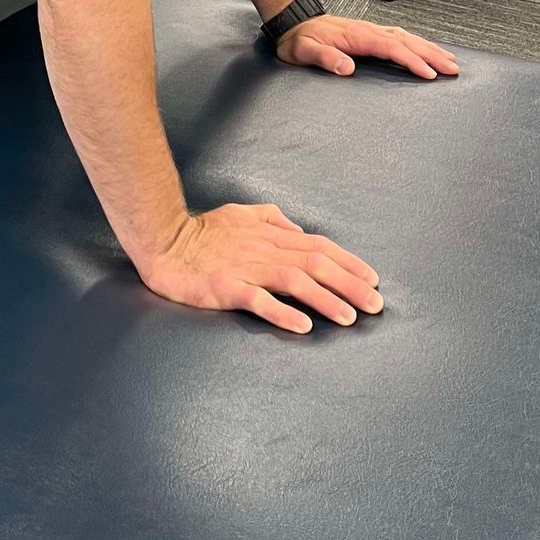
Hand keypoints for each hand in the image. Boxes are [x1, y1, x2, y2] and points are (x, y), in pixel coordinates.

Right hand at [138, 203, 382, 331]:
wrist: (163, 240)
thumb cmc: (201, 230)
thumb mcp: (240, 213)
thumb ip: (270, 218)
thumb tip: (297, 229)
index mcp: (269, 235)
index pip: (318, 246)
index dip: (348, 262)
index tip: (372, 280)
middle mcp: (263, 250)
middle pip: (315, 264)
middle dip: (349, 285)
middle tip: (376, 305)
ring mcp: (244, 269)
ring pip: (294, 282)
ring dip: (325, 300)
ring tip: (349, 318)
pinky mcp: (225, 288)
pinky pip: (257, 301)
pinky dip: (281, 313)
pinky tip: (302, 327)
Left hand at [276, 13, 457, 80]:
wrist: (293, 23)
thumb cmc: (299, 39)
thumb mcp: (305, 51)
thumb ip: (325, 58)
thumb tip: (346, 68)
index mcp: (356, 35)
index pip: (390, 48)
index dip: (411, 60)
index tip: (428, 72)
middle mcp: (368, 30)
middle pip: (406, 41)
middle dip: (431, 54)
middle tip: (452, 68)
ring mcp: (371, 30)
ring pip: (406, 37)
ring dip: (429, 48)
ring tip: (449, 60)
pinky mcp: (370, 33)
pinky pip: (400, 37)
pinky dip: (417, 43)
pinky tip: (427, 50)